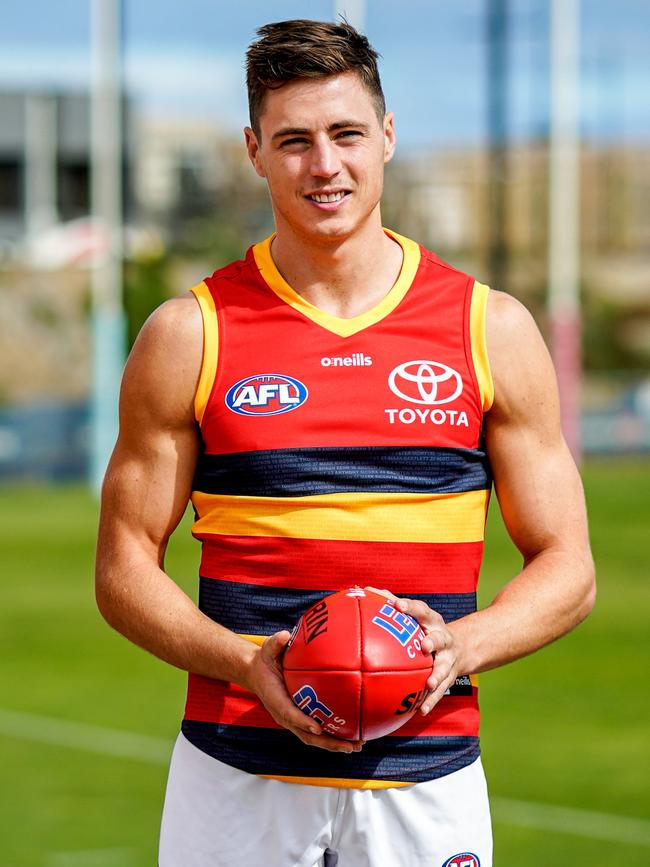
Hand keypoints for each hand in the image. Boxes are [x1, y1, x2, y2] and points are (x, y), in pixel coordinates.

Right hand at [245, 630, 363, 752]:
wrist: (257, 673)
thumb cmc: (265, 660)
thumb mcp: (267, 649)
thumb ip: (275, 643)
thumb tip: (285, 635)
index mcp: (276, 699)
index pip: (288, 713)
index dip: (302, 722)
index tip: (317, 726)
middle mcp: (285, 715)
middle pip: (307, 735)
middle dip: (328, 742)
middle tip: (351, 745)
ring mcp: (293, 720)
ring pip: (315, 738)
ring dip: (335, 744)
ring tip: (358, 744)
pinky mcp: (301, 719)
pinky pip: (318, 731)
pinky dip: (334, 735)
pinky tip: (353, 733)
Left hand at [365, 587, 458, 714]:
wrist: (462, 647)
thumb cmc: (426, 627)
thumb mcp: (415, 614)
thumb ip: (391, 602)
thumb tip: (364, 590)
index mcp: (431, 620)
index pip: (421, 610)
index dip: (410, 607)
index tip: (397, 605)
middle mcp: (443, 638)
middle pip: (440, 639)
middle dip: (433, 642)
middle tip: (424, 646)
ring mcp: (448, 659)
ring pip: (444, 667)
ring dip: (437, 675)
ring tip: (429, 683)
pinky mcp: (450, 677)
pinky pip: (440, 692)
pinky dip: (431, 701)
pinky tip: (420, 711)